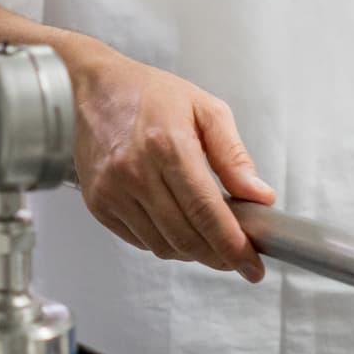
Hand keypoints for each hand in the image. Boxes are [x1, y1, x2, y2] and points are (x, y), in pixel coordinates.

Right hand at [64, 42, 275, 280]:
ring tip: (209, 238)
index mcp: (168, 145)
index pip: (207, 212)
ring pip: (162, 246)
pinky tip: (177, 226)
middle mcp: (135, 171)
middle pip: (186, 237)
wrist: (94, 89)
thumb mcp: (206, 110)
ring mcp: (113, 191)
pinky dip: (164, 243)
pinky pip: (139, 240)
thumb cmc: (150, 94)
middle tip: (237, 256)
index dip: (234, 246)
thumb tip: (259, 196)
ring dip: (192, 252)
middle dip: (218, 256)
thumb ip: (234, 156)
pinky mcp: (98, 203)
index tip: (252, 265)